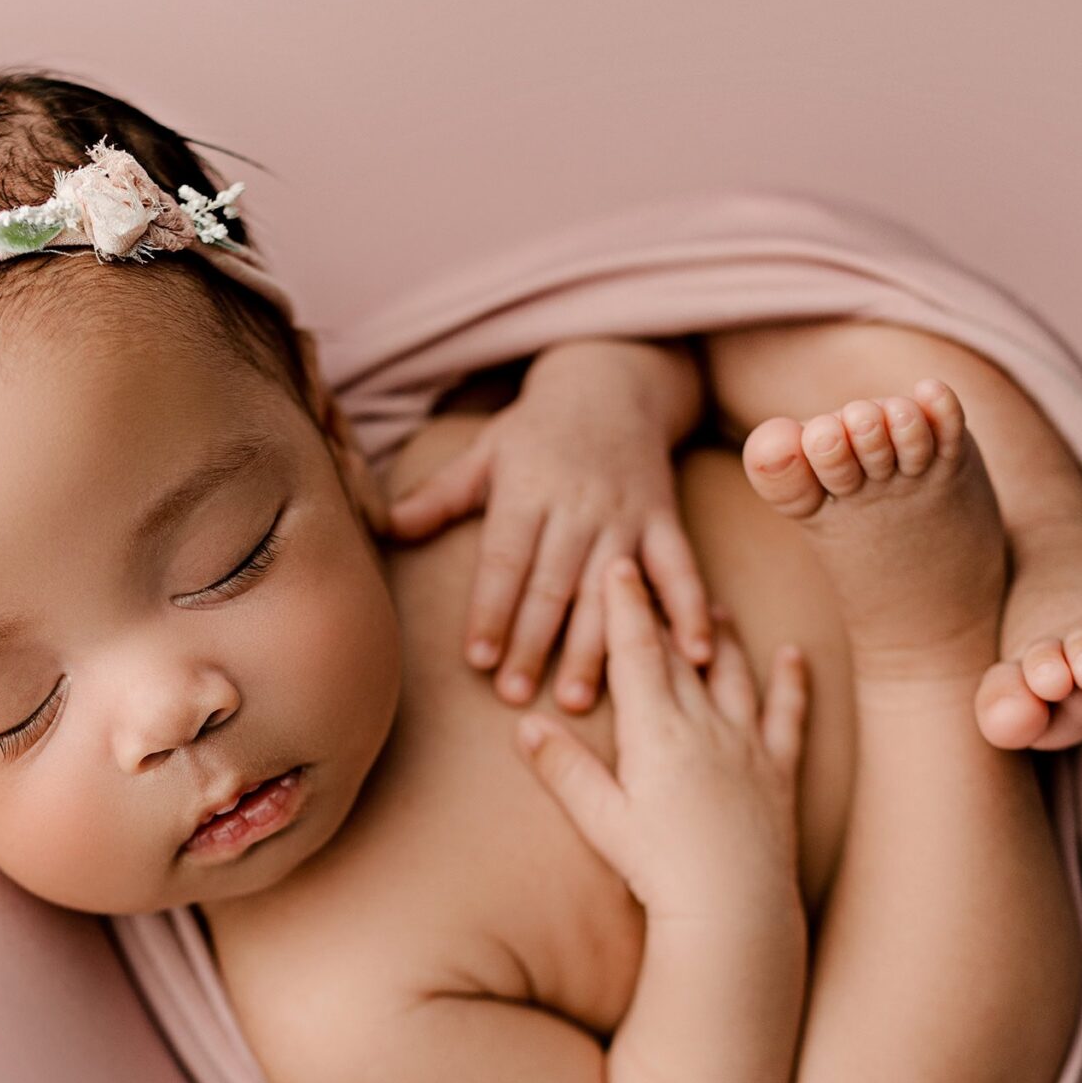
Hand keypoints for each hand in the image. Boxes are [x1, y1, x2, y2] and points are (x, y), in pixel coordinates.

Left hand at [386, 381, 715, 713]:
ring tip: (579, 699)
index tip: (479, 658)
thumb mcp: (485, 453)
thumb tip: (388, 527)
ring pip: (609, 589)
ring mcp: (625, 516)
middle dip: (534, 643)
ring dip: (597, 646)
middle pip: (553, 584)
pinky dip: (689, 611)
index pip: (506, 560)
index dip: (492, 609)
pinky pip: (680, 570)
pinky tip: (693, 655)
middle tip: (516, 695)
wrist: (613, 383)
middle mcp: (578, 506)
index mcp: (528, 490)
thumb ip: (440, 495)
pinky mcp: (664, 521)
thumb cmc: (537, 430)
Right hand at [514, 557, 807, 922]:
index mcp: (656, 733)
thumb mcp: (601, 821)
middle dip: (666, 607)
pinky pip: (789, 715)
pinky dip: (792, 682)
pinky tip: (793, 657)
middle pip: (683, 653)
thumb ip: (565, 769)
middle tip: (655, 569)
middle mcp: (705, 726)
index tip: (616, 566)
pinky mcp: (780, 771)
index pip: (637, 653)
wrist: (733, 909)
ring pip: (735, 672)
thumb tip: (525, 725)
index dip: (625, 607)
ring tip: (715, 606)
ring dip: (724, 635)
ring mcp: (747, 745)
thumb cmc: (659, 872)